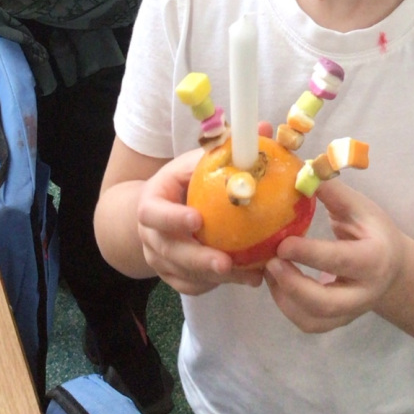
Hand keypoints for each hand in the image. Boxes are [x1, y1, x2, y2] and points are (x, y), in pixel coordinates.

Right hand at [137, 148, 264, 294]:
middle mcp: (150, 235)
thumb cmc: (183, 182)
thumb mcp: (196, 162)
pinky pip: (193, 286)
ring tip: (250, 275)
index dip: (172, 218)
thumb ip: (224, 150)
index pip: (153, 213)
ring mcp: (159, 259)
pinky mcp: (172, 275)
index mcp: (151, 202)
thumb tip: (263, 128)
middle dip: (198, 259)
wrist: (158, 211)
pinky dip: (217, 285)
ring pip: (184, 274)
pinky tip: (246, 279)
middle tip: (226, 263)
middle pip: (169, 252)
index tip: (197, 220)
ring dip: (216, 277)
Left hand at [263, 179, 405, 333]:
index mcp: (373, 259)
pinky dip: (287, 306)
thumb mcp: (360, 207)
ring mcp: (350, 312)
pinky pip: (308, 324)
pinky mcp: (337, 322)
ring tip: (269, 269)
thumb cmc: (373, 230)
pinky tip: (277, 282)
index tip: (282, 243)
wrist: (393, 267)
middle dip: (292, 285)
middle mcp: (364, 292)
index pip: (339, 260)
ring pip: (313, 320)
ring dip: (284, 297)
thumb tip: (300, 169)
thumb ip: (331, 192)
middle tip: (269, 262)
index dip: (308, 254)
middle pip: (325, 303)